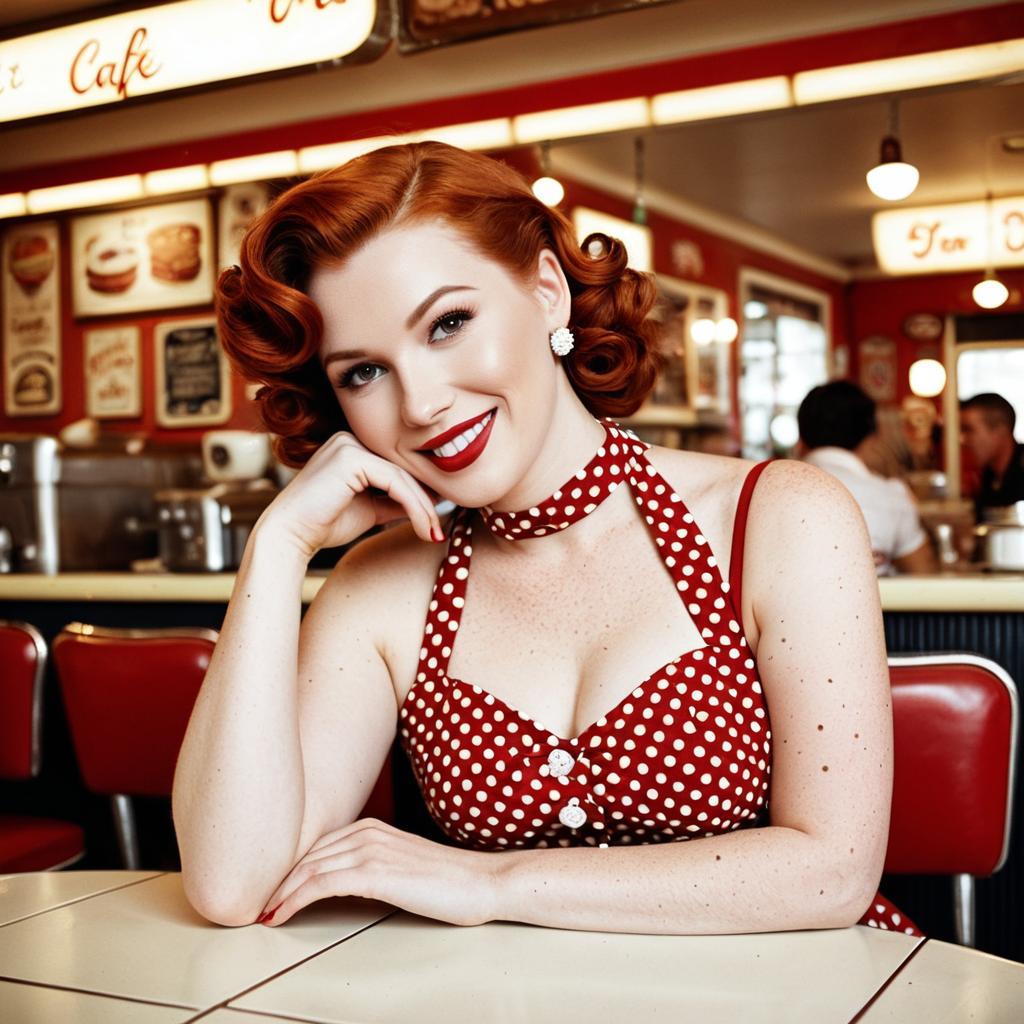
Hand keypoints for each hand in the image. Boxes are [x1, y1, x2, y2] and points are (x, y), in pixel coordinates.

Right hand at [256, 431, 442, 559]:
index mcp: (352, 447)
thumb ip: (394, 501)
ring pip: (401, 477)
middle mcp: (350, 439)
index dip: (420, 492)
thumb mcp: (369, 509)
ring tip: (433, 533)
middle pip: (401, 470)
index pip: (395, 467)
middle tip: (438, 529)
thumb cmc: (323, 524)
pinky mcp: (351, 457)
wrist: (290, 536)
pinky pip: (394, 482)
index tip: (435, 518)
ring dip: (423, 508)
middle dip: (425, 500)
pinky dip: (413, 506)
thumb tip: (427, 504)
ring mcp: (349, 445)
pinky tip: (422, 526)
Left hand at [256, 819, 498, 926]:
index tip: (272, 890)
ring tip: (261, 912)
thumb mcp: (402, 866)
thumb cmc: (448, 880)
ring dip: (280, 892)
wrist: (480, 882)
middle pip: (307, 856)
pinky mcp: (374, 872)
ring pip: (308, 869)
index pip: (316, 847)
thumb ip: (372, 866)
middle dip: (278, 881)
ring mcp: (370, 849)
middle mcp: (367, 832)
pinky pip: (320, 884)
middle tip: (255, 904)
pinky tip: (281, 914)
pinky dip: (295, 899)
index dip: (290, 870)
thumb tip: (343, 884)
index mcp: (372, 827)